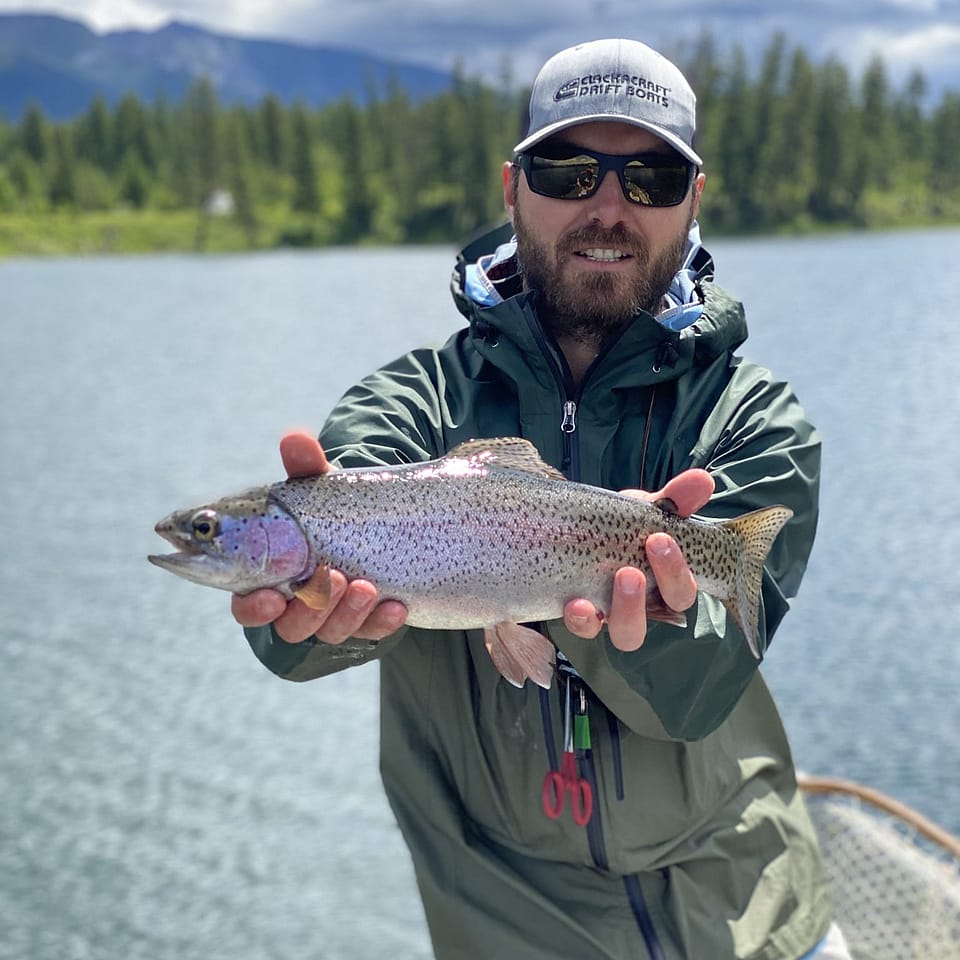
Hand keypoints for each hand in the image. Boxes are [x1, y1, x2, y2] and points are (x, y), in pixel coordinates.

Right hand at [230, 432, 407, 643]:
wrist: (373, 520)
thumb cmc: (327, 508)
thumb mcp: (318, 486)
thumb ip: (304, 467)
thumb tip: (296, 439)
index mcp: (267, 576)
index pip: (248, 605)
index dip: (255, 609)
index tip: (272, 597)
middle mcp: (296, 604)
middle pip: (291, 626)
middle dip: (310, 608)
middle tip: (331, 575)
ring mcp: (332, 616)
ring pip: (330, 632)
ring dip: (346, 613)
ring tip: (366, 586)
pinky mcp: (366, 621)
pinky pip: (372, 632)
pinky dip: (382, 622)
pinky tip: (397, 606)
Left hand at [562, 469, 714, 651]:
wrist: (580, 528)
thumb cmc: (624, 525)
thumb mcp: (646, 509)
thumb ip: (674, 498)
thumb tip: (703, 479)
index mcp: (668, 582)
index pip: (683, 590)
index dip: (677, 571)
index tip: (660, 538)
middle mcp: (647, 605)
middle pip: (663, 614)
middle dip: (654, 589)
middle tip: (633, 568)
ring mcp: (615, 613)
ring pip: (629, 633)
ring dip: (626, 610)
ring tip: (618, 579)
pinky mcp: (585, 617)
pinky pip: (586, 628)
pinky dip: (583, 619)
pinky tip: (577, 603)